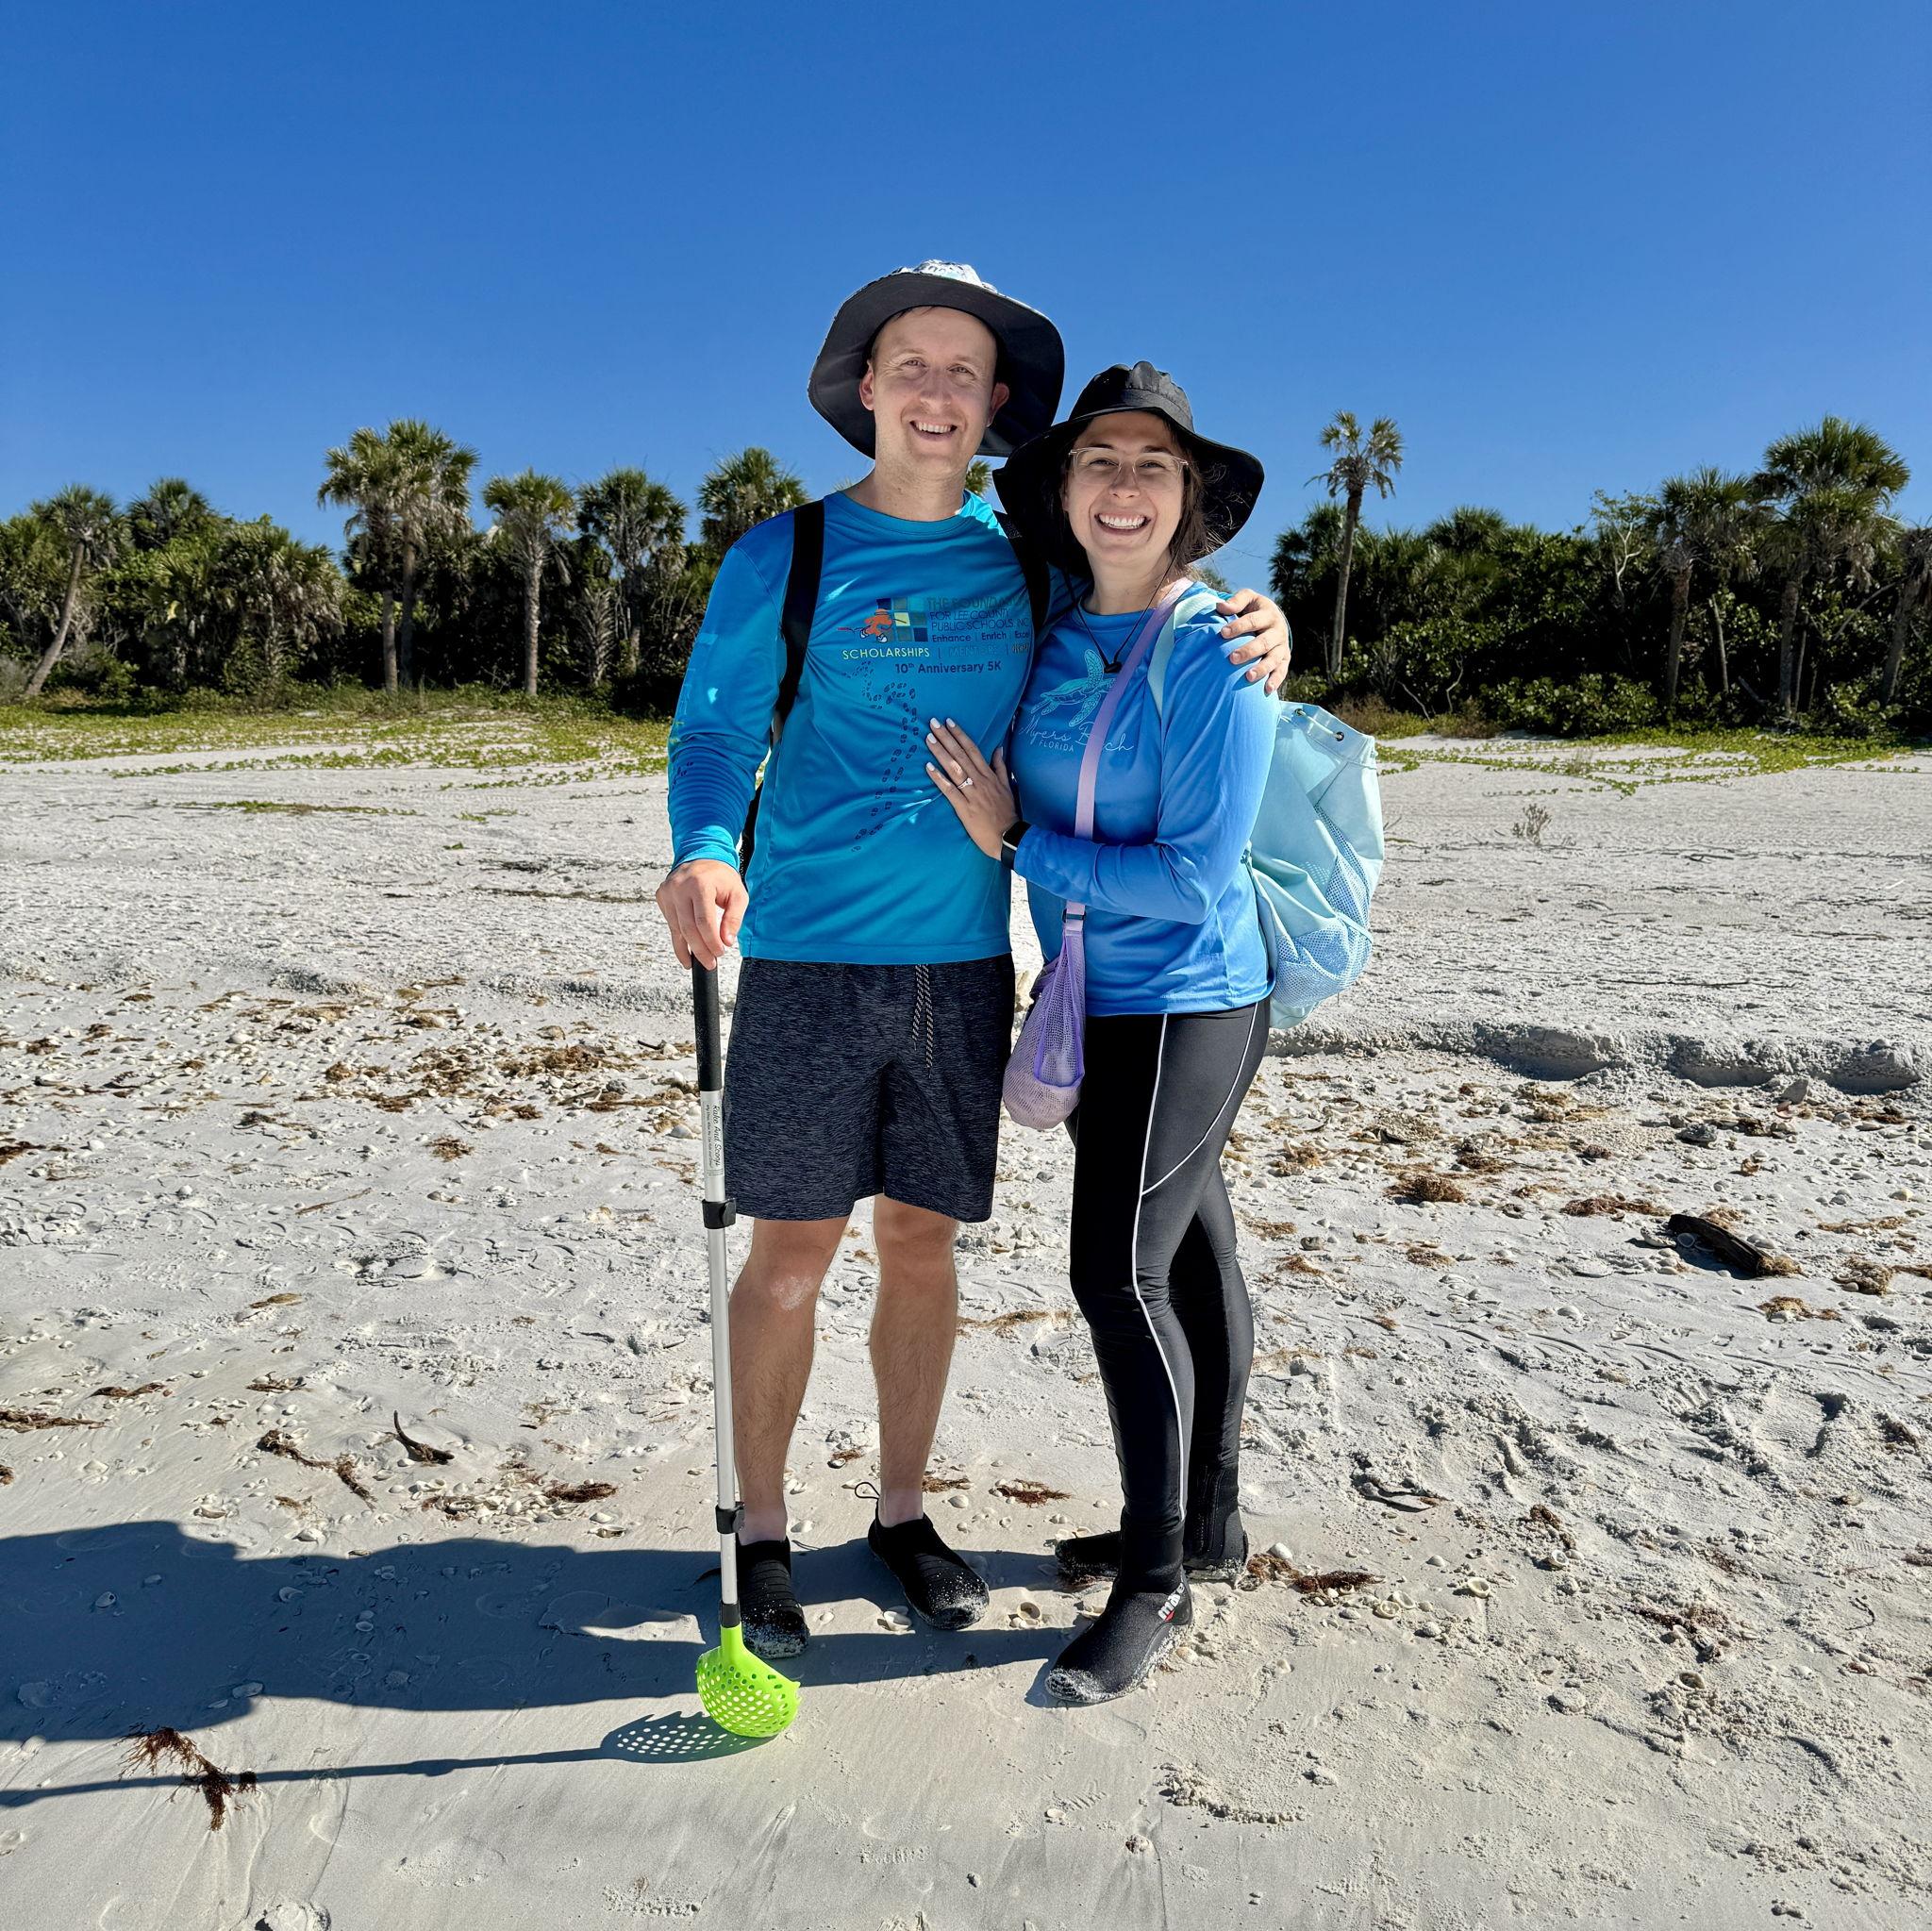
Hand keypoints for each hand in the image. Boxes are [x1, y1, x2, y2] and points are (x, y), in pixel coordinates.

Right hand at [655, 858, 747, 968]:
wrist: (701, 856)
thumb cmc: (721, 877)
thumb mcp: (737, 894)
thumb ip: (734, 918)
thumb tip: (727, 941)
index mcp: (700, 884)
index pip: (704, 921)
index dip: (711, 942)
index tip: (719, 953)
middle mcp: (680, 887)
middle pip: (688, 928)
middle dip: (699, 950)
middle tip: (709, 963)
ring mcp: (667, 891)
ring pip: (676, 928)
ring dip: (687, 948)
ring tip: (696, 962)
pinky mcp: (662, 896)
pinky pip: (671, 923)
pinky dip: (679, 937)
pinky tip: (687, 949)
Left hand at [924, 717, 1014, 859]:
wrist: (1009, 836)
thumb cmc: (1007, 812)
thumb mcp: (1007, 786)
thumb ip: (1000, 767)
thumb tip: (998, 748)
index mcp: (989, 775)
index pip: (973, 750)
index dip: (960, 735)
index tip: (949, 722)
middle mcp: (980, 781)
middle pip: (961, 755)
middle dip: (946, 737)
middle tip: (933, 722)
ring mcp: (972, 794)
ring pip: (954, 769)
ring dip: (941, 752)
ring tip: (928, 738)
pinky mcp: (964, 808)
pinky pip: (950, 791)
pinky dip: (939, 778)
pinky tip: (928, 767)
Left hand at [1217, 588, 1293, 693]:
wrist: (1273, 618)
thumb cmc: (1254, 609)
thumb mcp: (1248, 599)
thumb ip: (1236, 601)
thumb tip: (1219, 606)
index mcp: (1268, 614)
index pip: (1253, 621)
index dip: (1238, 626)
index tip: (1222, 633)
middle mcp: (1277, 630)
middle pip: (1263, 642)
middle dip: (1248, 651)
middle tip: (1232, 658)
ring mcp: (1282, 646)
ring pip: (1273, 658)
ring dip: (1262, 668)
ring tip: (1248, 677)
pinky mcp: (1284, 659)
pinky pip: (1282, 671)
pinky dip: (1275, 680)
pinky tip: (1267, 690)